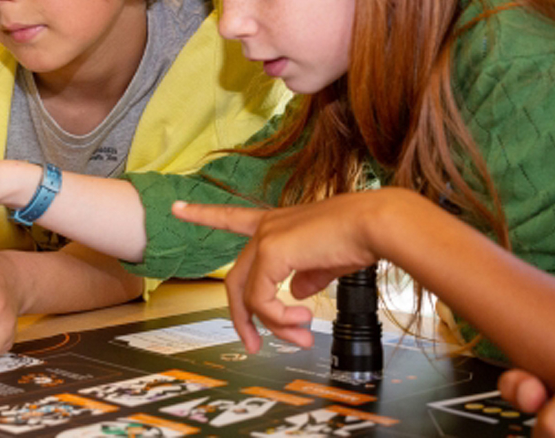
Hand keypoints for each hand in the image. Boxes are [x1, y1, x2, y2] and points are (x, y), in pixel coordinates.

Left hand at [173, 191, 386, 352]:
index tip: (178, 208)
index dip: (204, 215)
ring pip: (246, 296)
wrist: (376, 225)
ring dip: (272, 325)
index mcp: (278, 224)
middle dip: (242, 320)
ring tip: (300, 336)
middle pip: (235, 281)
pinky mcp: (271, 252)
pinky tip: (302, 319)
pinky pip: (261, 300)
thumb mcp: (327, 262)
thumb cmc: (360, 237)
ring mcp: (266, 239)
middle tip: (253, 346)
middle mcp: (267, 228)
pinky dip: (278, 318)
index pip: (233, 218)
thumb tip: (295, 294)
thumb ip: (307, 277)